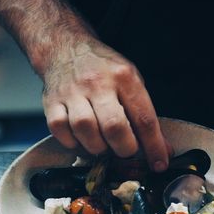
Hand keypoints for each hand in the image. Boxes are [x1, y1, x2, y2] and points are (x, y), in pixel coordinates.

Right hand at [42, 40, 170, 170]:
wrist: (65, 48)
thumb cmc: (104, 70)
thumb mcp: (132, 82)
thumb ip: (145, 116)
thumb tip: (162, 150)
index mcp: (124, 78)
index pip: (144, 118)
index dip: (154, 147)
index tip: (159, 164)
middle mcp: (98, 83)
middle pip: (114, 127)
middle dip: (124, 149)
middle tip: (125, 149)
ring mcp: (72, 92)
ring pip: (86, 131)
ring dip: (98, 147)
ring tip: (103, 143)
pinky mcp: (51, 101)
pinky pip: (60, 130)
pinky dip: (73, 142)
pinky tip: (81, 137)